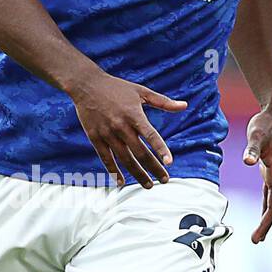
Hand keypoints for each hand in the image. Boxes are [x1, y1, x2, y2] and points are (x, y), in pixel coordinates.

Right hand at [69, 68, 186, 187]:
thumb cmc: (117, 87)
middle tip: (165, 180)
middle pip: (140, 152)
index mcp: (134, 115)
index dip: (160, 149)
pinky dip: (113, 171)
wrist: (87, 85)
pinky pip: (106, 158)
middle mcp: (121, 126)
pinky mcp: (95, 138)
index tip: (169, 162)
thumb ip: (163, 102)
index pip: (150, 135)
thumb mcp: (141, 91)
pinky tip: (121, 181)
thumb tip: (185, 105)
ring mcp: (107, 133)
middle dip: (153, 168)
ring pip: (125, 159)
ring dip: (137, 174)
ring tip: (148, 185)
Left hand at [243, 104, 271, 242]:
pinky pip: (269, 194)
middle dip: (268, 224)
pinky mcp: (269, 170)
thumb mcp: (256, 134)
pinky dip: (266, 206)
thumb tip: (247, 161)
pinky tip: (263, 217)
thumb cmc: (266, 123)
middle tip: (255, 241)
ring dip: (267, 219)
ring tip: (257, 238)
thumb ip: (251, 148)